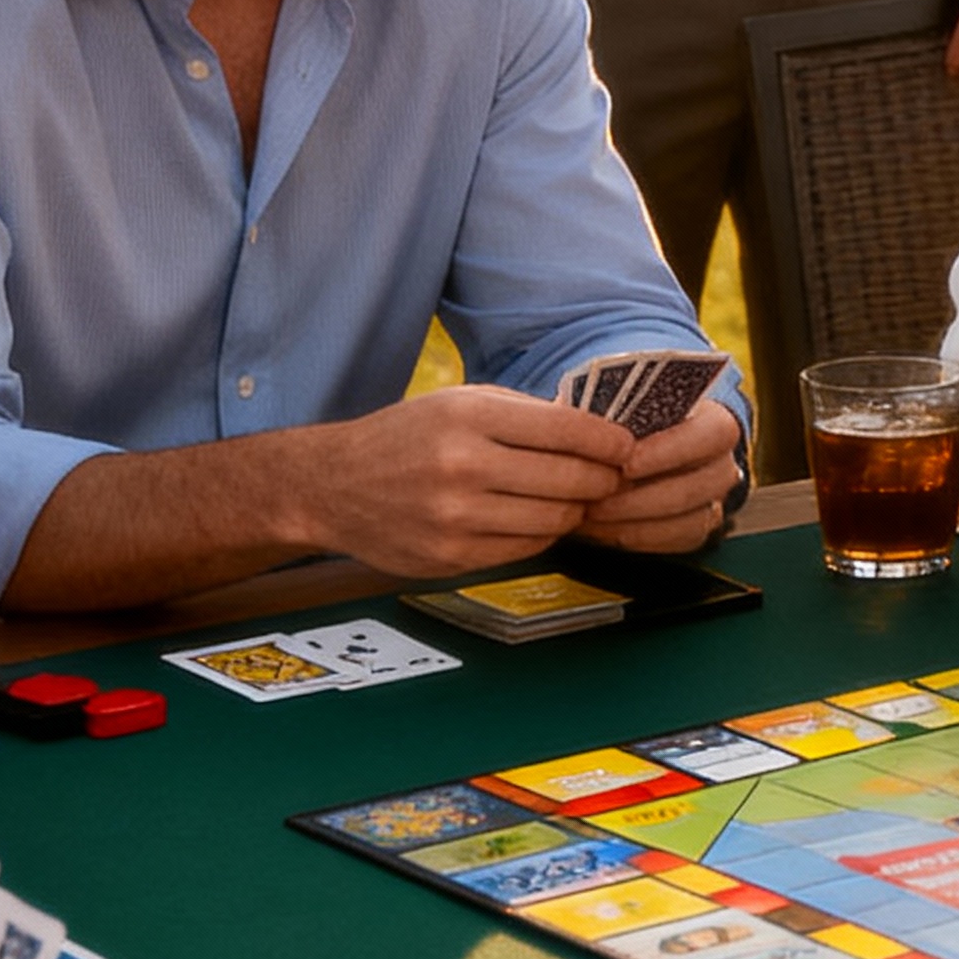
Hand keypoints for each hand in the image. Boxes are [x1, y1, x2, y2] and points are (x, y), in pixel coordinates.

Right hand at [301, 387, 639, 576]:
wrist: (333, 486)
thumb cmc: (405, 436)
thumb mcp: (459, 401)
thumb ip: (525, 415)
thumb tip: (597, 433)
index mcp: (469, 417)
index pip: (567, 431)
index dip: (609, 442)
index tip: (626, 448)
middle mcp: (464, 466)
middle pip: (570, 479)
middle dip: (602, 480)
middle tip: (611, 478)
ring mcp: (457, 517)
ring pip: (553, 520)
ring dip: (575, 511)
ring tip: (575, 499)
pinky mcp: (452, 556)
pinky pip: (525, 549)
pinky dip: (541, 535)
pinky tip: (537, 519)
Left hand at [583, 396, 746, 552]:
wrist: (627, 450)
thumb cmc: (624, 422)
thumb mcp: (621, 405)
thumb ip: (616, 412)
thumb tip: (595, 423)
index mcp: (715, 421)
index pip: (714, 434)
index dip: (672, 450)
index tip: (626, 463)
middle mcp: (723, 462)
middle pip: (702, 485)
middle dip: (645, 496)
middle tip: (599, 497)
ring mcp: (715, 499)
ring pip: (692, 519)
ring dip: (636, 521)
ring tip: (592, 514)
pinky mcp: (699, 529)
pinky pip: (678, 540)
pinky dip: (638, 537)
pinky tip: (603, 528)